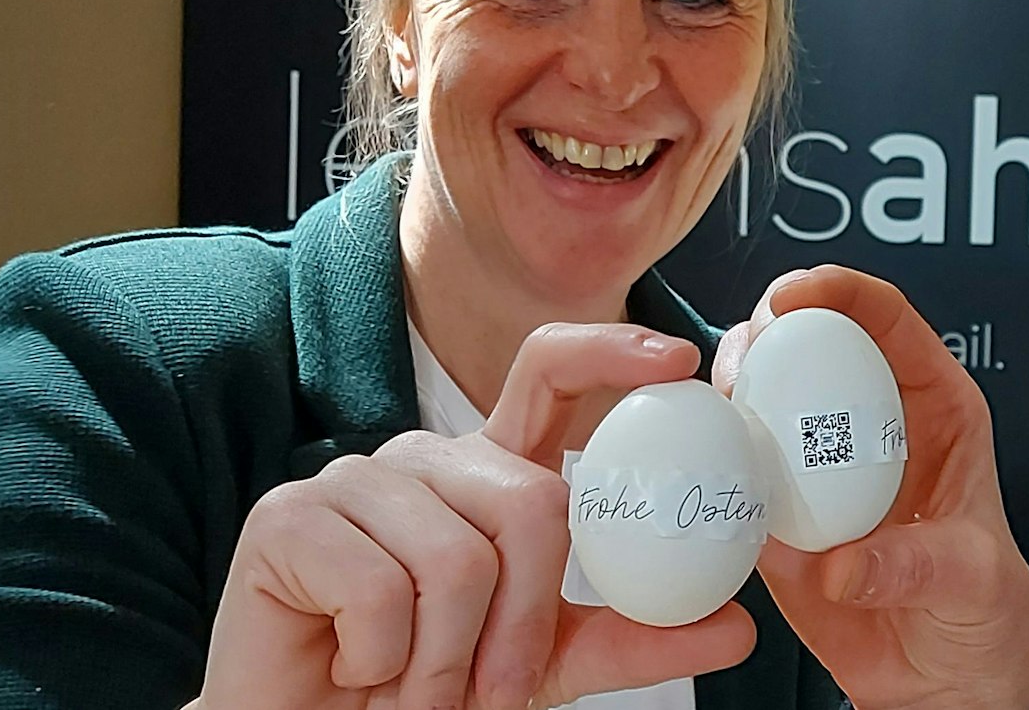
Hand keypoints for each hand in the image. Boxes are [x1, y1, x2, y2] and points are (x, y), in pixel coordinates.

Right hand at [194, 323, 756, 709]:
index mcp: (490, 474)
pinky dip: (382, 659)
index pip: (550, 375)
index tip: (680, 361)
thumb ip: (633, 638)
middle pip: (531, 502)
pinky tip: (354, 664)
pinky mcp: (290, 518)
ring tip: (412, 683)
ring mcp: (355, 479)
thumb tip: (738, 628)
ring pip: (457, 561)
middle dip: (524, 623)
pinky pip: (377, 591)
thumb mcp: (545, 665)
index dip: (612, 351)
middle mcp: (428, 459)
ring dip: (446, 659)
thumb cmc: (425, 685)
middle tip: (490, 687)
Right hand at [715, 267, 1028, 709]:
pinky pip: (737, 470)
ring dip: (732, 385)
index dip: (843, 292)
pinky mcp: (778, 509)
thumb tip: (840, 563)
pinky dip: (711, 457)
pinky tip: (695, 461)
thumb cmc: (979, 613)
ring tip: (718, 402)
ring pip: (765, 394)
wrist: (938, 679)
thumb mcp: (972, 581)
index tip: (797, 295)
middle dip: (771, 328)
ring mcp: (818, 463)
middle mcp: (870, 422)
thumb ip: (913, 565)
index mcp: (934, 409)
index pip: (890, 322)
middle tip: (747, 351)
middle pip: (814, 342)